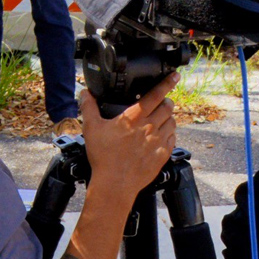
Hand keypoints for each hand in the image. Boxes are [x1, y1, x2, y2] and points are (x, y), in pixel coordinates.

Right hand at [82, 72, 179, 203]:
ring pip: (172, 122)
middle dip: (166, 101)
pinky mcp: (163, 155)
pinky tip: (162, 134)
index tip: (174, 76)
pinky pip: (172, 138)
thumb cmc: (103, 156)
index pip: (155, 95)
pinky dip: (170, 133)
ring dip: (169, 116)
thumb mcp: (91, 128)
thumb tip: (85, 93)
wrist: (115, 183)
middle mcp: (149, 127)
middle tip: (162, 100)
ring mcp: (158, 141)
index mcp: (133, 118)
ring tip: (162, 117)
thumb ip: (88, 107)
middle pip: (167, 107)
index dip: (166, 83)